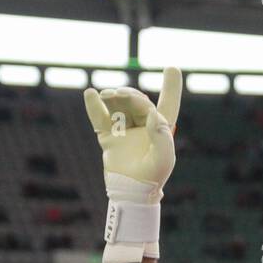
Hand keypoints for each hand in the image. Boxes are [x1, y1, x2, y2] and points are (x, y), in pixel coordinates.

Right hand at [83, 67, 181, 195]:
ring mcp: (125, 130)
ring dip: (113, 97)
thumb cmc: (152, 178)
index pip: (168, 103)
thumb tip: (151, 113)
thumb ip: (161, 135)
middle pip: (137, 102)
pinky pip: (100, 118)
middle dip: (129, 95)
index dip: (171, 86)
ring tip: (106, 94)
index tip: (172, 68)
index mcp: (161, 129)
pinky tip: (90, 94)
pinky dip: (94, 106)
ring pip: (119, 106)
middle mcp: (143, 126)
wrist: (130, 194)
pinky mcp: (108, 137)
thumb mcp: (163, 158)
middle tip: (117, 94)